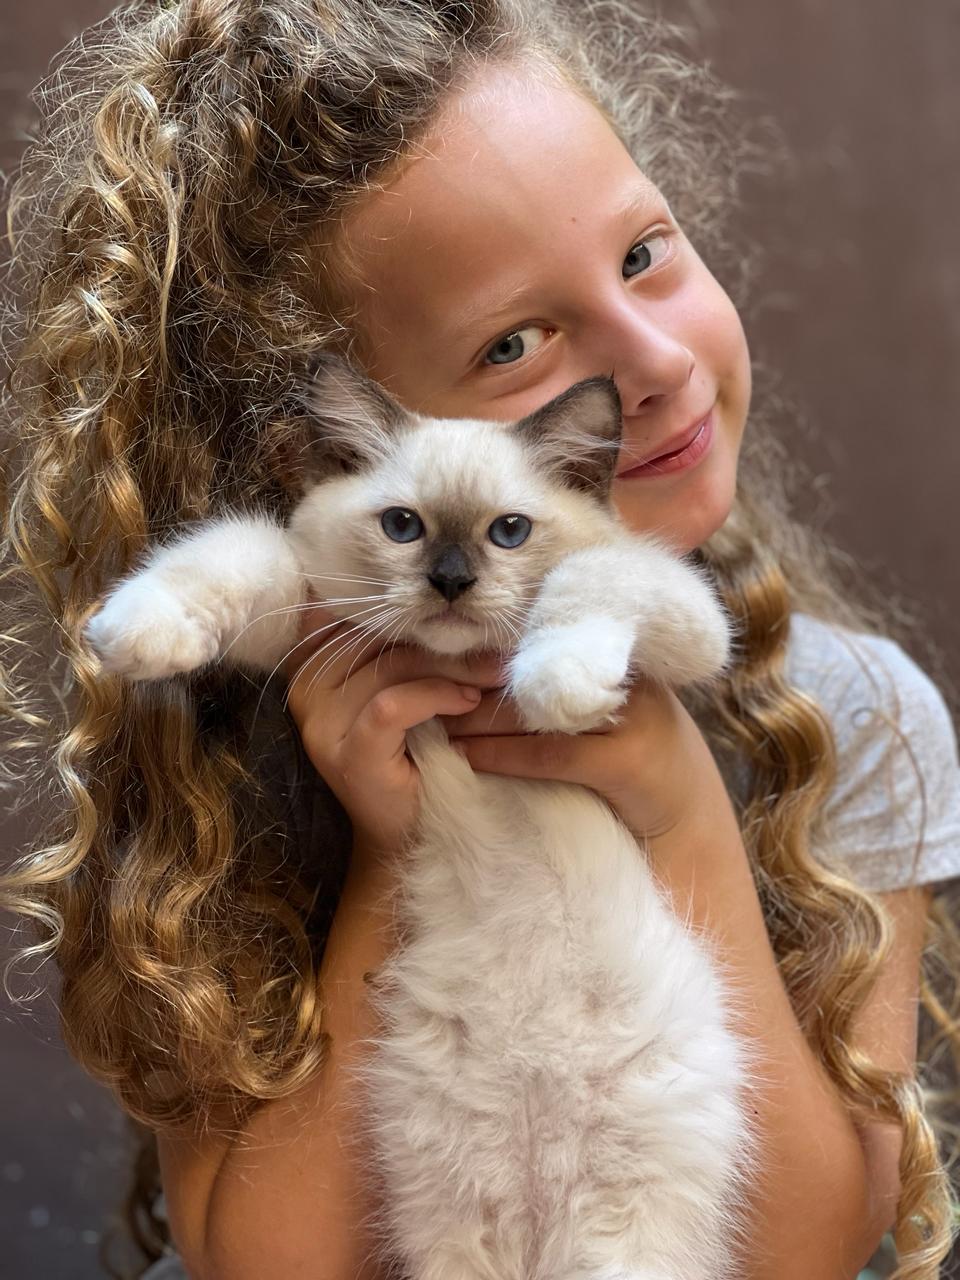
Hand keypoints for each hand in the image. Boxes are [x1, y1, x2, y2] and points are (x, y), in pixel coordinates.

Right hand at [280, 602, 502, 860]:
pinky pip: (392, 704)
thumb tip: (454, 602)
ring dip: (450, 670)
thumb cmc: (411, 754)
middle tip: (492, 651)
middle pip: (377, 640)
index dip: (409, 615)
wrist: (404, 833)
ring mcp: (322, 725)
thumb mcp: (403, 690)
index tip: (460, 618)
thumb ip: (403, 650)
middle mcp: (307, 691)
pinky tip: (467, 703)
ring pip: (388, 668)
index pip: (358, 618)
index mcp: (313, 667)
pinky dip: (435, 696)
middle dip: (441, 643)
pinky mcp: (348, 752)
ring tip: (488, 679)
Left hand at [443, 674, 721, 841]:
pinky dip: (502, 756)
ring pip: (534, 714)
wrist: (688, 820)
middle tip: (425, 693)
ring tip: (435, 725)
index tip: (440, 662)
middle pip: (532, 674)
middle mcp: (628, 679)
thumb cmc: (629, 762)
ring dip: (476, 721)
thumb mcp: (598, 713)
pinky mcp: (628, 763)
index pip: (539, 642)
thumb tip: (476, 667)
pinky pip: (548, 755)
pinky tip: (469, 759)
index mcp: (618, 655)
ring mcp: (632, 719)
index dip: (486, 655)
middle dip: (472, 685)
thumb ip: (557, 687)